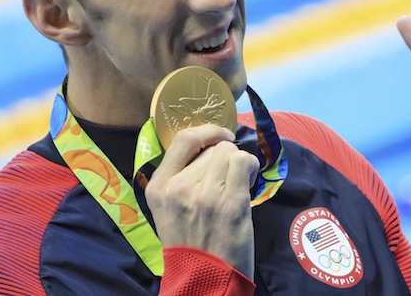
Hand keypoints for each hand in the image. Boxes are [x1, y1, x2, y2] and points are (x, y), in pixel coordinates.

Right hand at [145, 125, 259, 277]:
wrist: (203, 279)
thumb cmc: (189, 243)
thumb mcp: (168, 209)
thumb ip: (179, 178)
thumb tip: (208, 149)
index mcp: (159, 186)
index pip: (184, 139)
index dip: (208, 131)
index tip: (219, 136)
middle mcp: (180, 187)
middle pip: (213, 147)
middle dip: (224, 158)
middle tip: (227, 178)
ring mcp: (206, 195)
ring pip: (230, 152)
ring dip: (239, 163)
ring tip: (238, 182)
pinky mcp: (231, 203)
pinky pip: (244, 163)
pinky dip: (250, 167)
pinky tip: (248, 181)